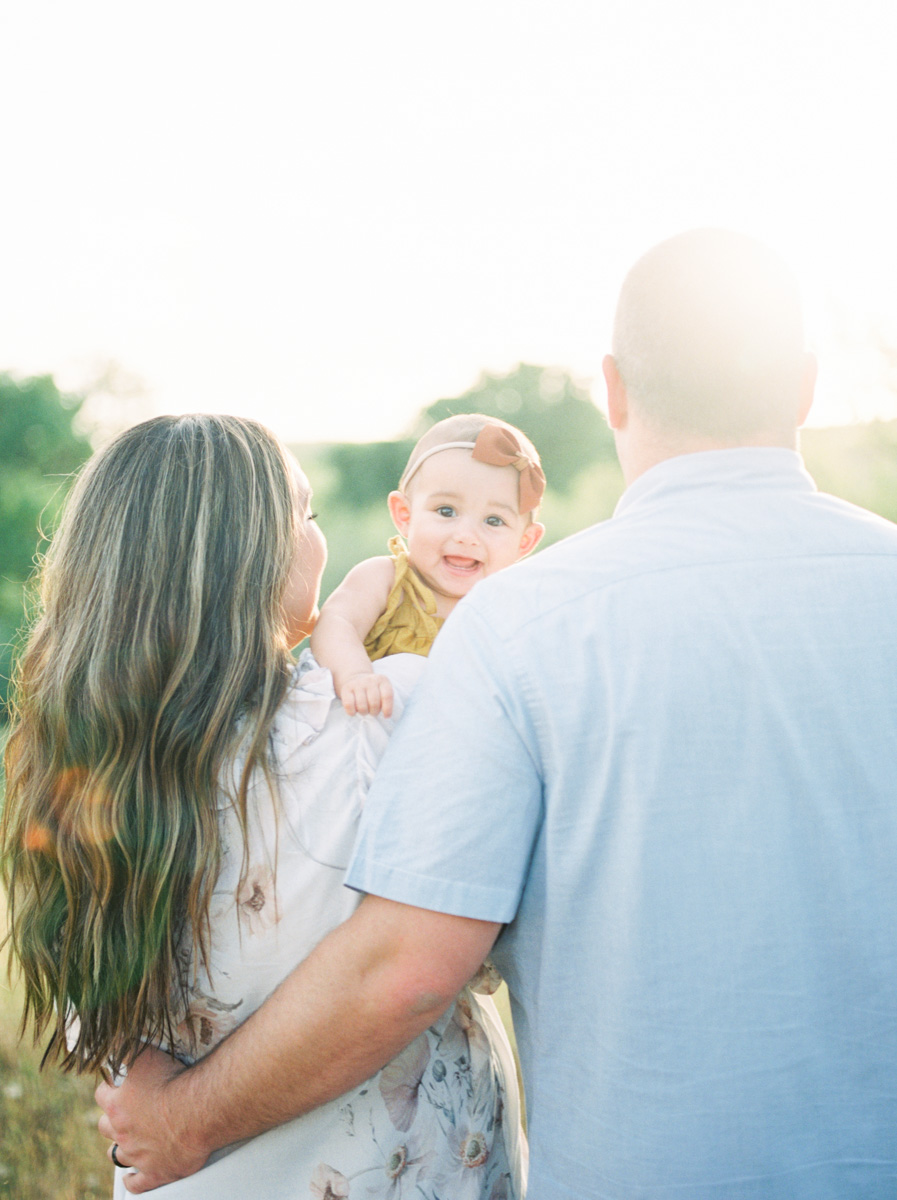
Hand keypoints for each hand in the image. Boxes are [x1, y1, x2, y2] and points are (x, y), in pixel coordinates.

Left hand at [95, 1047, 206, 1192]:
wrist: (200, 1108)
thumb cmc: (176, 1079)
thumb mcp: (146, 1052)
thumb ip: (126, 1044)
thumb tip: (110, 1034)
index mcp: (118, 1103)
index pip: (102, 1094)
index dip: (110, 1087)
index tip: (119, 1082)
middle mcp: (123, 1131)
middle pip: (105, 1126)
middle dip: (113, 1118)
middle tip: (126, 1110)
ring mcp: (138, 1154)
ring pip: (117, 1154)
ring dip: (121, 1147)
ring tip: (129, 1140)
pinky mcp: (156, 1172)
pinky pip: (136, 1183)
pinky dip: (133, 1180)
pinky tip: (133, 1176)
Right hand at [339, 671, 393, 717]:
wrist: (356, 678)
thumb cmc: (373, 691)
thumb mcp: (383, 691)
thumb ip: (386, 700)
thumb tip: (386, 716)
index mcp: (382, 680)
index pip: (387, 696)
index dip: (387, 709)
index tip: (386, 716)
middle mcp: (370, 680)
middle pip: (374, 703)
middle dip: (374, 712)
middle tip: (372, 711)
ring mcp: (357, 684)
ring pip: (362, 706)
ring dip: (364, 712)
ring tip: (364, 710)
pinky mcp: (346, 689)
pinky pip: (349, 705)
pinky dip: (352, 712)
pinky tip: (354, 711)